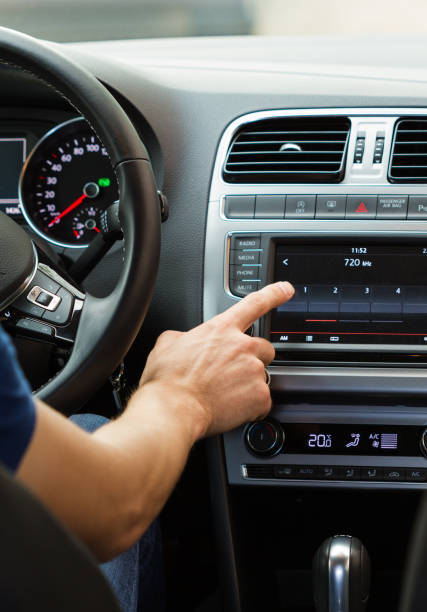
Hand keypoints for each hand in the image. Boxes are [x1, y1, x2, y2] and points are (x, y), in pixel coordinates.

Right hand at [139, 281, 293, 437]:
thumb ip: (183, 336)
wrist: (173, 409)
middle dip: (253, 359)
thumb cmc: (168, 380)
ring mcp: (253, 370)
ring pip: (262, 376)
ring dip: (249, 384)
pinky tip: (231, 408)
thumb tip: (184, 340)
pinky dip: (251, 407)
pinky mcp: (260, 396)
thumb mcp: (166, 345)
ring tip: (225, 395)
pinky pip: (263, 402)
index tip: (286, 289)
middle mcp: (242, 346)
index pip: (254, 304)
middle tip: (233, 373)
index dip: (273, 294)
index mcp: (221, 329)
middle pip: (264, 348)